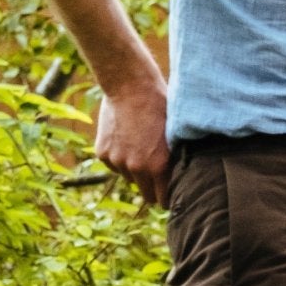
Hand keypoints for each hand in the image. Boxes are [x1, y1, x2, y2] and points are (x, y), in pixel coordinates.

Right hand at [96, 72, 171, 207]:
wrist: (129, 85)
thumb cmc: (160, 106)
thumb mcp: (175, 135)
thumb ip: (175, 161)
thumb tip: (183, 181)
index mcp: (158, 167)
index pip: (163, 200)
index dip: (168, 197)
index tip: (170, 194)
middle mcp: (136, 168)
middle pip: (146, 195)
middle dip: (152, 188)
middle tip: (157, 174)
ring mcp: (117, 161)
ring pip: (129, 177)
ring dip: (134, 169)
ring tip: (140, 145)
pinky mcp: (102, 152)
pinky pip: (113, 164)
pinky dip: (118, 156)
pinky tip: (125, 137)